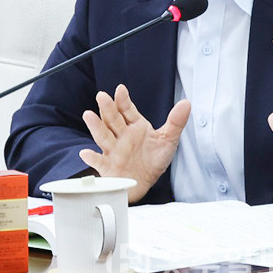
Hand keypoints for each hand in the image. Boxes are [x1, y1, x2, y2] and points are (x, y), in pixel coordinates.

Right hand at [79, 83, 190, 202]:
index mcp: (135, 126)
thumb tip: (187, 103)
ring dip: (96, 126)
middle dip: (107, 108)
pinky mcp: (108, 167)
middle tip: (102, 96)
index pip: (127, 110)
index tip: (120, 89)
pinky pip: (99, 162)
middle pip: (113, 119)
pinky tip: (86, 153)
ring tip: (88, 115)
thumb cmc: (153, 159)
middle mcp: (122, 135)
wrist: (145, 183)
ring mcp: (113, 150)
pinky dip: (92, 158)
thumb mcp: (168, 140)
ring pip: (103, 136)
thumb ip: (176, 121)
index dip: (123, 100)